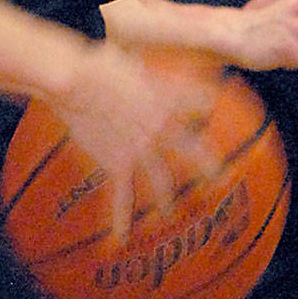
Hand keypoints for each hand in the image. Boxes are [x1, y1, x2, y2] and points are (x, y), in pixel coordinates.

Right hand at [47, 41, 221, 238]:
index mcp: (167, 98)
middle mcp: (162, 127)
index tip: (211, 103)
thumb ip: (141, 70)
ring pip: (162, 181)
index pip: (199, 101)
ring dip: (166, 200)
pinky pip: (121, 197)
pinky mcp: (119, 163)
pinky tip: (122, 238)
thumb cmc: (98, 63)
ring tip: (169, 212)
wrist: (77, 83)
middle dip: (209, 166)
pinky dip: (121, 220)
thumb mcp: (131, 60)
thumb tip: (135, 63)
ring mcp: (142, 149)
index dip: (205, 102)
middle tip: (220, 178)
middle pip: (194, 150)